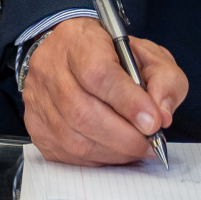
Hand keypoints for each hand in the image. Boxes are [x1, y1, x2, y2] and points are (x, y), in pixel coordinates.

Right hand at [22, 17, 186, 164]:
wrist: (71, 51)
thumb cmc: (111, 54)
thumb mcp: (148, 54)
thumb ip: (164, 79)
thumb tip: (162, 115)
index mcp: (78, 41)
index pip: (98, 75)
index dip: (128, 103)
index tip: (154, 122)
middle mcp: (49, 69)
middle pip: (83, 113)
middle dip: (124, 136)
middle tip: (150, 142)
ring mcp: (38, 100)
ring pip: (74, 139)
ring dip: (113, 151)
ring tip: (136, 148)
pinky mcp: (35, 126)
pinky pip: (66, 154)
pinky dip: (97, 158)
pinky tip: (114, 150)